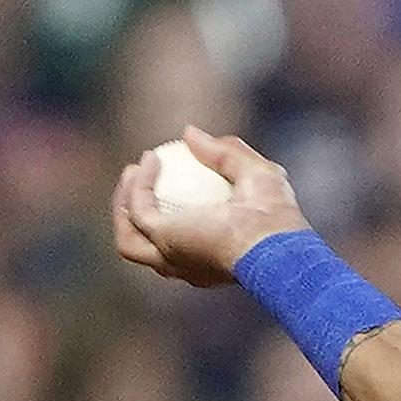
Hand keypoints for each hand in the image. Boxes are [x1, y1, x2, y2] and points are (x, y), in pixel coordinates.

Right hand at [111, 125, 310, 287]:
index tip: (172, 182)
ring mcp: (173, 258)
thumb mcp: (258, 173)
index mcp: (214, 260)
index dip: (171, 217)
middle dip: (135, 219)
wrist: (274, 238)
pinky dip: (139, 184)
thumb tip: (189, 133)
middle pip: (148, 250)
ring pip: (130, 241)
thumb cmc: (276, 216)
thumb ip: (226, 153)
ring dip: (124, 206)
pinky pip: (139, 209)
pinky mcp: (163, 240)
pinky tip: (150, 160)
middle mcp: (190, 267)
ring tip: (132, 170)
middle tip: (140, 180)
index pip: (184, 245)